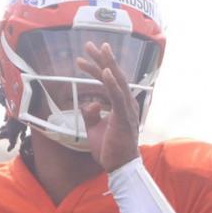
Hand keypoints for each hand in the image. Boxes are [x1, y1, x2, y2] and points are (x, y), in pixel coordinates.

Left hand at [76, 39, 142, 170]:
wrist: (120, 167)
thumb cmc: (110, 150)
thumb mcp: (95, 129)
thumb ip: (91, 115)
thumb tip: (88, 104)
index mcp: (121, 105)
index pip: (109, 81)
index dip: (97, 68)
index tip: (84, 58)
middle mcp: (126, 103)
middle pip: (114, 76)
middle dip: (101, 59)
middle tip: (89, 45)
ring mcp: (127, 110)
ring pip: (117, 81)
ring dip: (106, 64)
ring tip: (97, 49)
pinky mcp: (124, 118)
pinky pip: (118, 97)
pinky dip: (112, 84)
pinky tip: (106, 72)